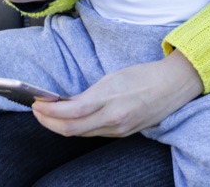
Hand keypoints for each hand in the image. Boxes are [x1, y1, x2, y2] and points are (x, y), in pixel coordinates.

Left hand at [30, 51, 203, 136]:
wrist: (173, 86)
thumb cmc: (143, 75)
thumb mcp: (113, 77)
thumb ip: (90, 93)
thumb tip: (66, 103)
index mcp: (109, 99)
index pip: (70, 113)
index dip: (48, 111)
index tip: (36, 103)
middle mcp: (113, 119)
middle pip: (71, 130)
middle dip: (48, 122)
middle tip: (36, 111)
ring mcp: (118, 129)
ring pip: (80, 134)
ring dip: (60, 126)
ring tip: (48, 114)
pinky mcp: (123, 134)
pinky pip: (93, 134)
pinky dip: (78, 128)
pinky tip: (70, 119)